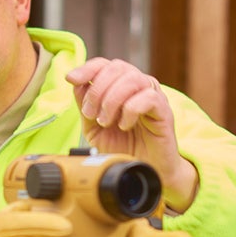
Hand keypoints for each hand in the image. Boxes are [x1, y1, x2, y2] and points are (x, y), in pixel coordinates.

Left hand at [66, 58, 198, 211]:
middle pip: (117, 67)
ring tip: (106, 122)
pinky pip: (148, 97)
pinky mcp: (164, 111)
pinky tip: (125, 125)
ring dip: (112, 100)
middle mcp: (138, 87)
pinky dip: (130, 110)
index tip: (71, 79)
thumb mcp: (94, 129)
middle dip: (97, 90)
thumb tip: (77, 84)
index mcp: (120, 87)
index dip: (87, 68)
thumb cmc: (123, 149)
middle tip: (91, 114)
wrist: (143, 172)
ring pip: (132, 79)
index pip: (105, 64)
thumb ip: (86, 107)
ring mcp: (153, 97)